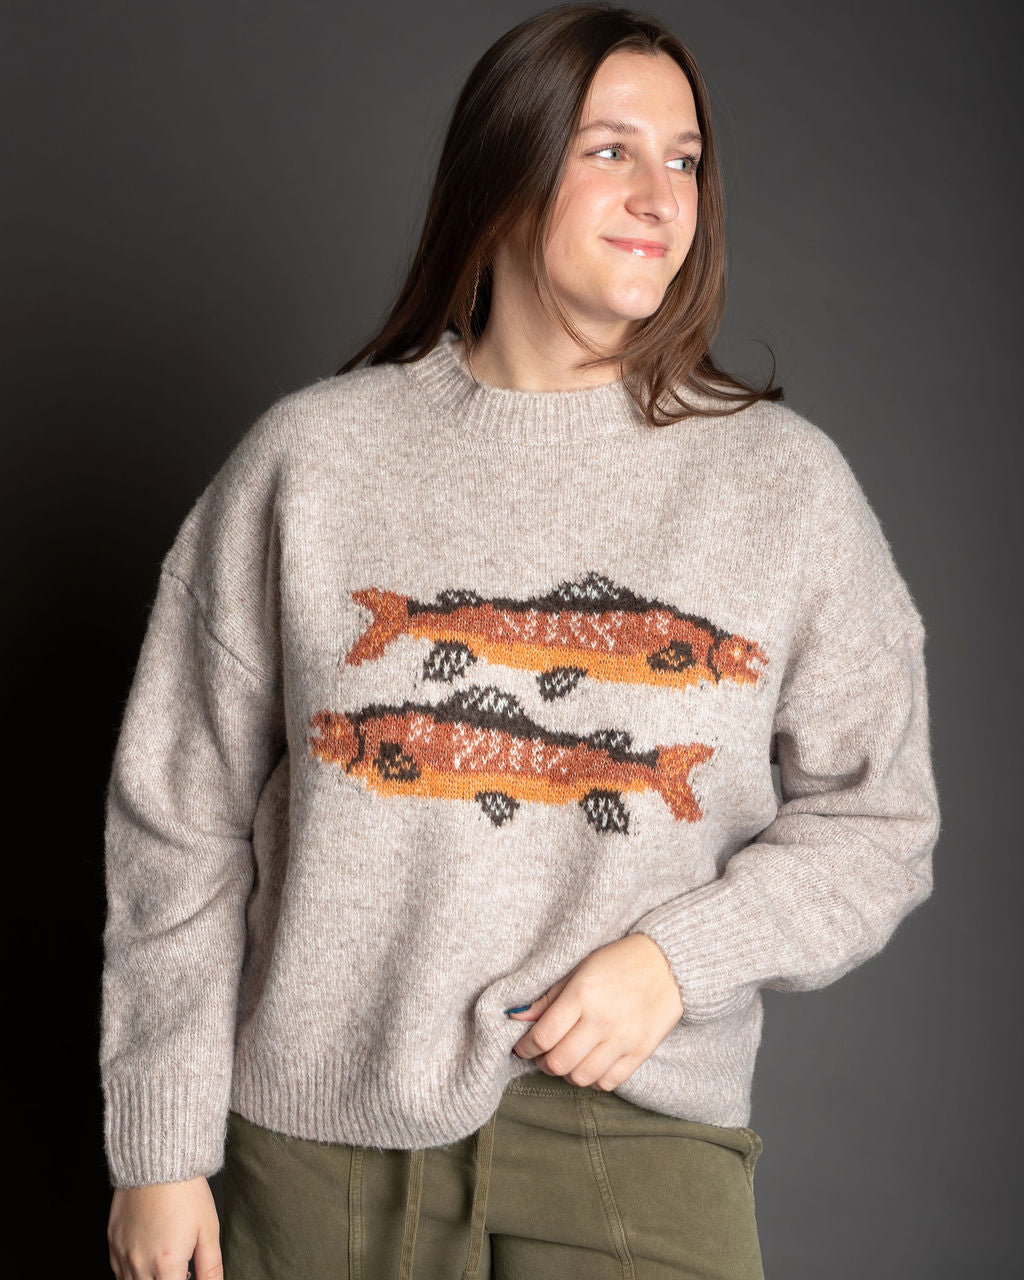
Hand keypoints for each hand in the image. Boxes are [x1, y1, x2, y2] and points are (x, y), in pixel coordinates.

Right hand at [107, 1175, 221, 1279]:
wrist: (158, 1161)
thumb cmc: (185, 1192)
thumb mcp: (208, 1229)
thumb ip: (211, 1267)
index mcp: (166, 1265)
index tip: (187, 1274)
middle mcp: (140, 1264)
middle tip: (180, 1270)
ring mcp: (122, 1254)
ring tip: (166, 1261)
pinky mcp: (112, 1242)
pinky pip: (118, 1271)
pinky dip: (132, 1273)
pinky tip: (148, 1257)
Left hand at [508, 932, 684, 1091]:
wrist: (667, 964)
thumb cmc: (617, 962)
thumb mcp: (578, 969)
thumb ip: (548, 997)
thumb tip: (516, 1018)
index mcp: (582, 995)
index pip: (543, 1036)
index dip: (525, 1047)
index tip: (522, 1047)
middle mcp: (602, 1020)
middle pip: (559, 1063)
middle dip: (543, 1062)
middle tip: (542, 1054)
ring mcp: (623, 1039)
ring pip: (581, 1078)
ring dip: (567, 1073)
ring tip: (566, 1059)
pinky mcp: (641, 1052)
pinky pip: (608, 1083)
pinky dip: (593, 1080)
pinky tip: (589, 1064)